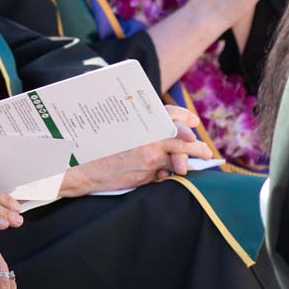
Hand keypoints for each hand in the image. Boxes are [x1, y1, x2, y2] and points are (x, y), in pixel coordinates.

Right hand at [61, 106, 210, 195]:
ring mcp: (149, 156)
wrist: (83, 168)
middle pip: (182, 137)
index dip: (184, 117)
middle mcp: (148, 137)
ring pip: (179, 158)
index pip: (170, 114)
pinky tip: (170, 173)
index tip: (193, 122)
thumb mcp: (119, 131)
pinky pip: (165, 173)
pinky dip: (169, 173)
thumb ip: (139, 130)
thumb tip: (160, 130)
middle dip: (197, 145)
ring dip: (190, 162)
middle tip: (206, 150)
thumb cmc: (97, 148)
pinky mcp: (147, 173)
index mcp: (141, 122)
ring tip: (199, 163)